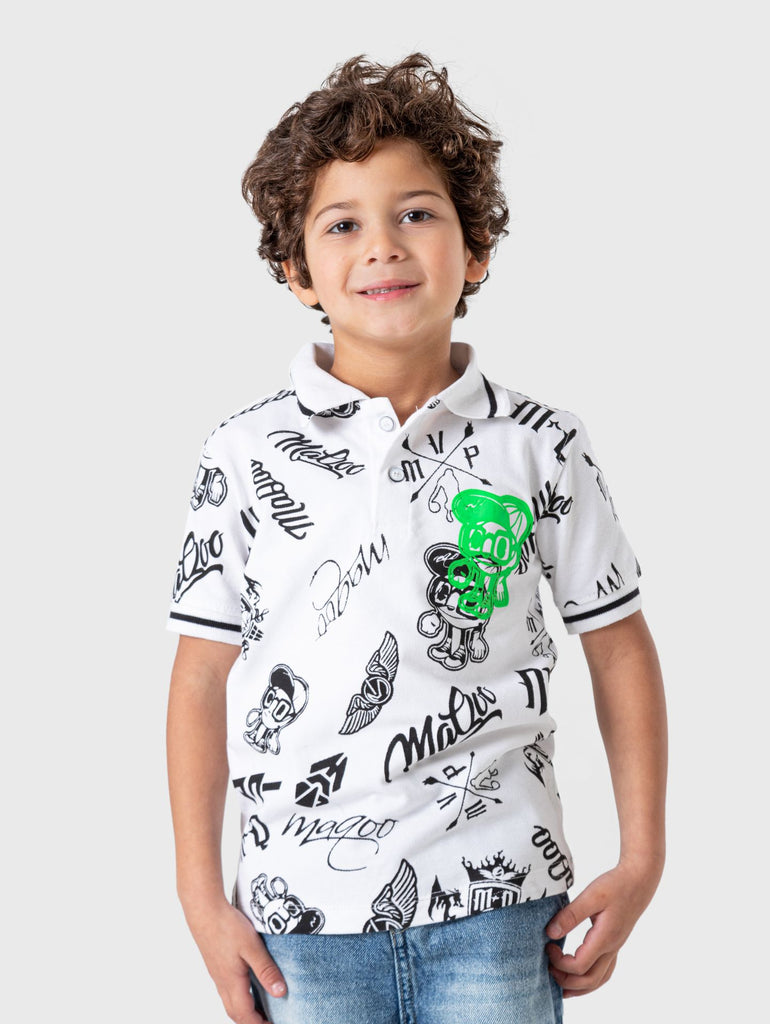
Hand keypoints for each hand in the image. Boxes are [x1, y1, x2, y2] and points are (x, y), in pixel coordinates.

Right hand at [185, 898, 285, 1022]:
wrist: (203, 910)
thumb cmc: (226, 926)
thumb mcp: (252, 947)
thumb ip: (266, 970)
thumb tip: (280, 992)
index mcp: (232, 982)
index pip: (246, 1015)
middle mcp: (222, 982)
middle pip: (236, 1013)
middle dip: (251, 1022)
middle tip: (268, 1021)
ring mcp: (217, 974)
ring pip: (230, 1002)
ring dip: (244, 1010)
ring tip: (262, 1008)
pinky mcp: (216, 965)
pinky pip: (226, 990)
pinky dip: (239, 997)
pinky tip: (248, 985)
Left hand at [545, 860, 661, 997]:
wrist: (639, 880)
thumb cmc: (615, 885)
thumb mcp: (591, 896)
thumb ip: (571, 915)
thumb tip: (551, 933)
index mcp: (604, 939)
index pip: (579, 966)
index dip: (559, 962)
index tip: (548, 946)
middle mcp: (611, 948)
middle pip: (589, 980)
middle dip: (567, 981)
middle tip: (548, 969)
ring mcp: (615, 948)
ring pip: (599, 980)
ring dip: (579, 987)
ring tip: (561, 987)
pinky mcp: (615, 943)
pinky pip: (604, 971)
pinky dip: (590, 979)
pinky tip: (581, 975)